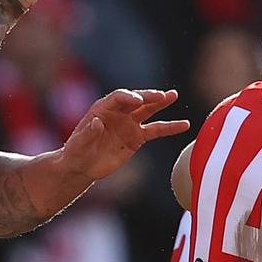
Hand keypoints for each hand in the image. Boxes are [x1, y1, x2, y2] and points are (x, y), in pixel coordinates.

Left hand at [61, 89, 190, 180]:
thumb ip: (87, 134)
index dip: (128, 97)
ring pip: (148, 110)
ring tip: (174, 95)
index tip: (138, 101)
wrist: (83, 166)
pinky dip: (170, 128)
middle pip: (136, 100)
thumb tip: (97, 123)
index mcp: (102, 109)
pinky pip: (156, 130)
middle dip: (148, 97)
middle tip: (162, 95)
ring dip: (161, 103)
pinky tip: (184, 125)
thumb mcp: (78, 145)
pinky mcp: (137, 137)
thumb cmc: (76, 152)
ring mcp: (129, 124)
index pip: (118, 98)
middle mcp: (118, 113)